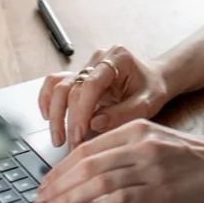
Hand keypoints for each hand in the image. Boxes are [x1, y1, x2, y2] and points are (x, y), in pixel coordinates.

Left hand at [32, 119, 203, 202]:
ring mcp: (150, 167)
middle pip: (86, 164)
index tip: (45, 184)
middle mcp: (140, 144)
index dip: (60, 168)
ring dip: (69, 199)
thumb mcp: (155, 142)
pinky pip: (121, 198)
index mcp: (135, 129)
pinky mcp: (160, 189)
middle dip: (57, 185)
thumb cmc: (192, 156)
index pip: (86, 148)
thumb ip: (123, 152)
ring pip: (98, 181)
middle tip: (39, 202)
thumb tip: (86, 175)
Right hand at [39, 46, 169, 149]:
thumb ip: (123, 113)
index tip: (79, 134)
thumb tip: (94, 124)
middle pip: (72, 87)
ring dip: (55, 114)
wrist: (156, 79)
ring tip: (58, 138)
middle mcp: (99, 59)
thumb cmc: (153, 89)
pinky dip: (47, 100)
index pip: (91, 84)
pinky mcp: (79, 76)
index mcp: (118, 58)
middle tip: (72, 145)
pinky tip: (47, 117)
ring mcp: (86, 66)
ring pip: (59, 86)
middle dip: (69, 120)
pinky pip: (55, 84)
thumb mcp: (147, 104)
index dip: (82, 111)